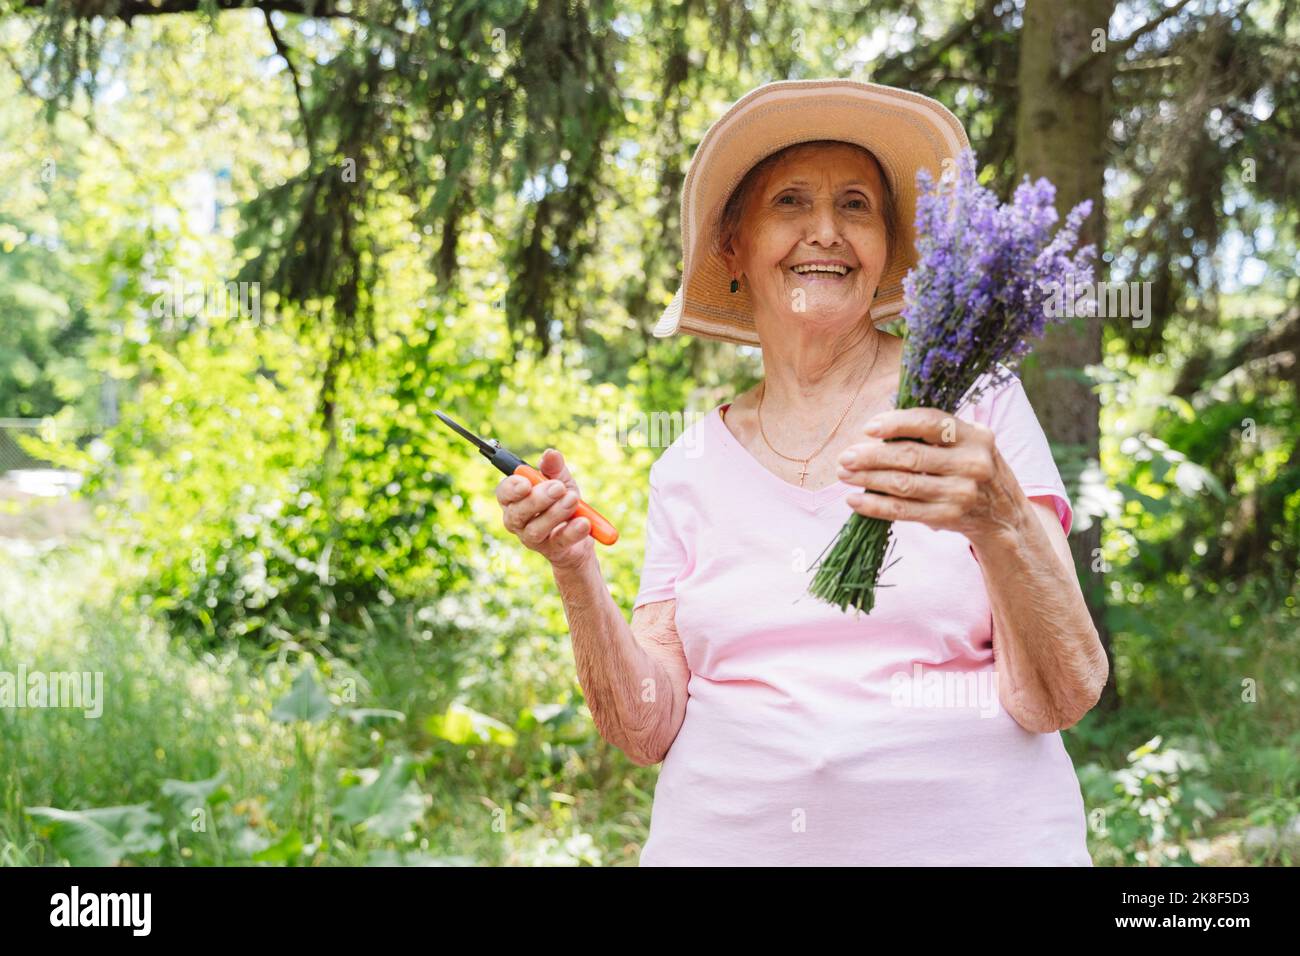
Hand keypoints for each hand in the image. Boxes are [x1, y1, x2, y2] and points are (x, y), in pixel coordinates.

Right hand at [496, 448, 595, 570]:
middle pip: (517, 513)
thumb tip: (551, 454)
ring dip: (555, 513)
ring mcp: (531, 538)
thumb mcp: (561, 481)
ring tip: (573, 500)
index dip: (512, 488)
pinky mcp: (550, 550)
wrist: (582, 529)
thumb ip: (554, 468)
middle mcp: (517, 520)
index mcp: (514, 499)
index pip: (504, 493)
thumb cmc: (563, 500)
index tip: (527, 483)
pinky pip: (559, 541)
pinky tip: (584, 522)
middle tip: (559, 487)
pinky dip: (572, 531)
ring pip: (535, 529)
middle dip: (538, 499)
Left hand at [835, 407, 1028, 546]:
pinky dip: (875, 506)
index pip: (931, 422)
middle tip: (845, 456)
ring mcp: (961, 493)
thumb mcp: (967, 443)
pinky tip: (855, 501)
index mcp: (975, 436)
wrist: (1004, 516)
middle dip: (871, 456)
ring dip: (867, 480)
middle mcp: (972, 463)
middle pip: (911, 456)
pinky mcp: (948, 517)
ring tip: (844, 475)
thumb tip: (877, 428)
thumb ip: (933, 432)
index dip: (896, 423)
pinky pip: (903, 511)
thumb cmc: (972, 469)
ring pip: (904, 484)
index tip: (868, 428)